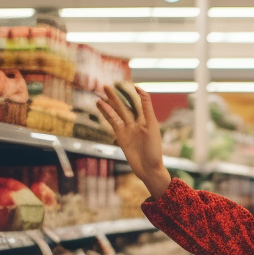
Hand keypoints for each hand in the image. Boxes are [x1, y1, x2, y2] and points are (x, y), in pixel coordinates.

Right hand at [97, 85, 170, 199]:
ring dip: (108, 104)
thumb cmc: (154, 149)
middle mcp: (137, 124)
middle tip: (106, 86)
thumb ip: (146, 108)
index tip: (134, 85)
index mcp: (147, 120)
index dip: (138, 94)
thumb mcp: (152, 126)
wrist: (148, 168)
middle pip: (124, 107)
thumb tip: (141, 91)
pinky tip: (100, 106)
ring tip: (100, 95)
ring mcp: (127, 130)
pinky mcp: (121, 136)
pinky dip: (106, 114)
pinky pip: (112, 122)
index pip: (141, 103)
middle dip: (116, 97)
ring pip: (116, 114)